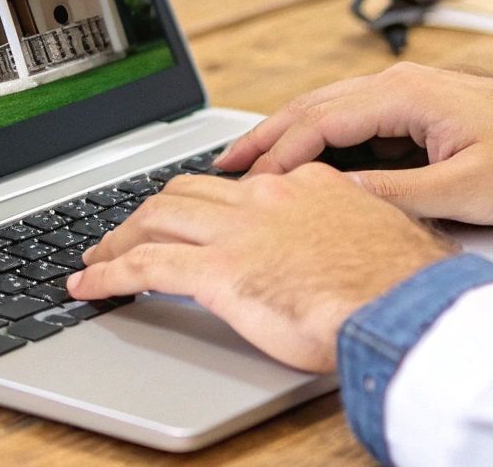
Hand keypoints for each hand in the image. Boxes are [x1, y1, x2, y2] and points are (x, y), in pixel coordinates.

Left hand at [68, 164, 453, 371]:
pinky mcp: (216, 269)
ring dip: (119, 239)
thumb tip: (350, 255)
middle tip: (126, 234)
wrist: (403, 305)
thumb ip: (349, 239)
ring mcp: (238, 230)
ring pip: (155, 218)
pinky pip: (144, 266)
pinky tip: (89, 287)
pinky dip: (108, 274)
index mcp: (307, 186)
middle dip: (147, 212)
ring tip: (98, 260)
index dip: (205, 203)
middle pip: (186, 193)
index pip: (240, 186)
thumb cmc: (404, 288)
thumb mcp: (380, 244)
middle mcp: (266, 198)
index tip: (192, 217)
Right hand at [215, 62, 492, 224]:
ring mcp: (415, 91)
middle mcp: (403, 82)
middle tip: (220, 165)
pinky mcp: (427, 106)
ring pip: (332, 108)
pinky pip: (358, 117)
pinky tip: (312, 159)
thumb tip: (336, 201)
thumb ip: (394, 196)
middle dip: (265, 138)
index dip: (276, 158)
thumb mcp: (465, 191)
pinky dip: (324, 136)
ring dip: (290, 134)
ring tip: (250, 161)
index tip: (243, 186)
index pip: (318, 124)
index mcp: (406, 93)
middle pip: (313, 107)